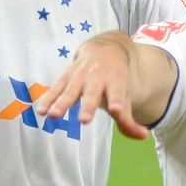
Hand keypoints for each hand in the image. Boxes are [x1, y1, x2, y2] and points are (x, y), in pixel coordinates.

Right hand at [35, 36, 151, 139]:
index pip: (118, 92)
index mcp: (116, 80)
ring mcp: (80, 76)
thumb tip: (144, 136)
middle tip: (84, 120)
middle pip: (92, 93)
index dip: (118, 101)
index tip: (116, 110)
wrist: (105, 50)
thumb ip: (129, 120)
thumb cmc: (115, 80)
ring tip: (54, 116)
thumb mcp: (124, 96)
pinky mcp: (66, 76)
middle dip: (88, 106)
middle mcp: (98, 77)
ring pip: (70, 90)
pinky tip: (41, 111)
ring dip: (61, 103)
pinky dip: (48, 99)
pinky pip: (55, 88)